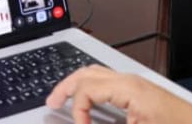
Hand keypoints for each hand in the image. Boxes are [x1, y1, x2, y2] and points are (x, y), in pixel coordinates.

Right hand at [47, 66, 191, 123]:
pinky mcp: (141, 91)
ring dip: (77, 85)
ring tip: (63, 99)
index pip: (86, 89)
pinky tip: (89, 103)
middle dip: (65, 87)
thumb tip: (85, 123)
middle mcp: (130, 81)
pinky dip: (92, 88)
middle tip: (51, 103)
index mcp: (128, 89)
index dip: (77, 110)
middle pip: (86, 73)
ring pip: (96, 73)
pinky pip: (108, 82)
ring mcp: (136, 84)